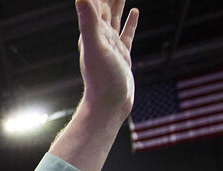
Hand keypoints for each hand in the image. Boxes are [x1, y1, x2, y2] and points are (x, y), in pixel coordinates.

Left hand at [76, 0, 139, 121]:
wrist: (109, 107)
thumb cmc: (102, 81)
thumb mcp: (95, 48)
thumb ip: (87, 22)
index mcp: (91, 31)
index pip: (94, 2)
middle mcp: (99, 36)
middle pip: (103, 5)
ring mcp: (111, 45)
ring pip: (114, 16)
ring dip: (117, 1)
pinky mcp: (122, 55)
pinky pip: (126, 32)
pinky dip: (130, 21)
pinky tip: (135, 11)